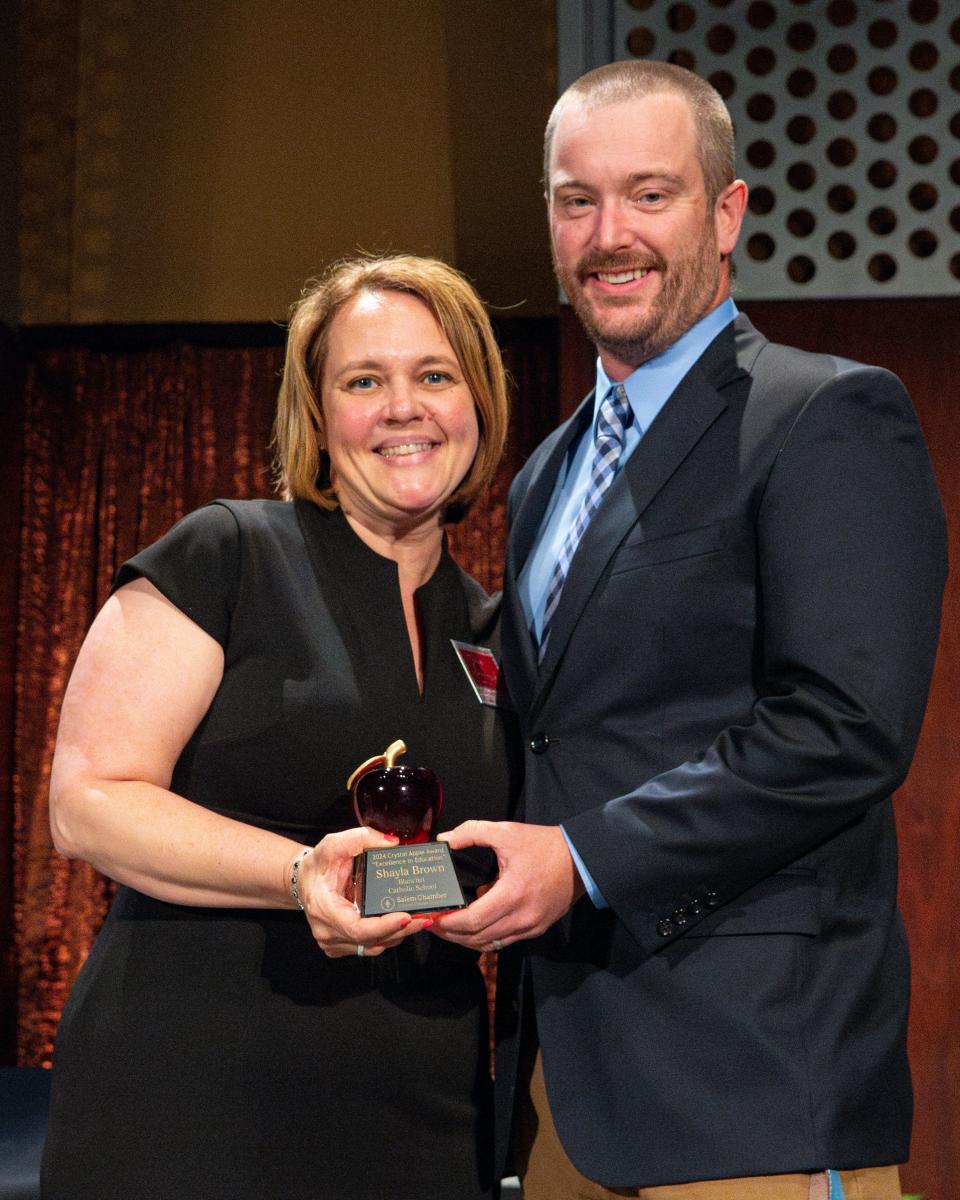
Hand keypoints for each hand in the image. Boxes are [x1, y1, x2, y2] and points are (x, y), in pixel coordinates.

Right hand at [294, 828, 431, 957]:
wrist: (304, 881)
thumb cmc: (318, 865)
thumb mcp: (334, 843)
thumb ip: (362, 837)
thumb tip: (392, 843)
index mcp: (324, 909)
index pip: (358, 928)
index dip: (384, 926)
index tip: (406, 917)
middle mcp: (328, 932)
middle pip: (371, 941)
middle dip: (402, 930)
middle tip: (426, 917)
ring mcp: (334, 943)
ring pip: (373, 947)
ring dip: (397, 935)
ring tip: (419, 919)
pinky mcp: (342, 946)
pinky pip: (369, 947)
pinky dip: (387, 936)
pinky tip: (402, 924)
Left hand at [431, 821, 583, 950]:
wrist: (580, 859)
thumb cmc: (544, 846)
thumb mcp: (507, 832)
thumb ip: (472, 832)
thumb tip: (445, 840)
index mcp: (511, 895)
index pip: (471, 921)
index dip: (447, 924)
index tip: (430, 919)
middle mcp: (521, 918)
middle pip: (476, 938)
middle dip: (451, 934)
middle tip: (432, 925)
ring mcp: (530, 927)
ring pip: (489, 944)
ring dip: (466, 940)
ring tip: (449, 928)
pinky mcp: (536, 929)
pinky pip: (504, 941)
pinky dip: (485, 937)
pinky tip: (474, 926)